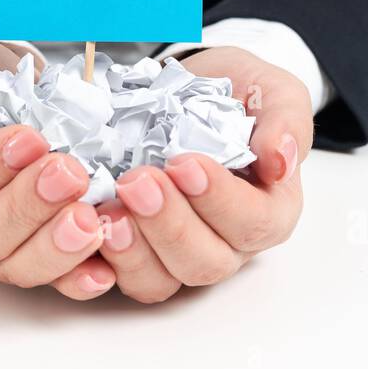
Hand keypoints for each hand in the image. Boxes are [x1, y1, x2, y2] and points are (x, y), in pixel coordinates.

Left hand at [96, 46, 309, 302]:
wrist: (187, 88)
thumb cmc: (235, 95)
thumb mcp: (272, 92)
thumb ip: (284, 121)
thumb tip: (281, 160)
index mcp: (268, 211)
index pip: (252, 224)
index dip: (218, 201)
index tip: (185, 164)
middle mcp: (225, 243)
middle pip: (203, 262)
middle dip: (168, 225)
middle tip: (136, 181)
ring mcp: (174, 253)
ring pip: (159, 280)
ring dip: (130, 249)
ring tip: (107, 211)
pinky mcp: (132, 252)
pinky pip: (114, 276)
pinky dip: (95, 259)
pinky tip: (83, 226)